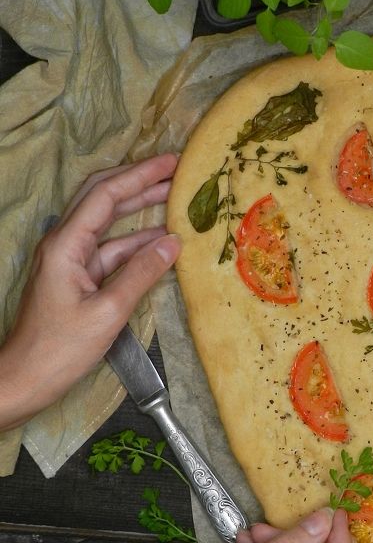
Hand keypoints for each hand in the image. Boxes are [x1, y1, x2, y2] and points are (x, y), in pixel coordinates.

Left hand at [0, 154, 181, 428]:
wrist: (25, 380)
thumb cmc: (59, 350)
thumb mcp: (107, 313)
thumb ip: (141, 274)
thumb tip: (173, 244)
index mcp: (66, 245)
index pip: (106, 195)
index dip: (140, 175)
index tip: (172, 163)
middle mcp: (66, 244)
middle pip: (103, 198)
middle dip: (140, 181)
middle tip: (176, 171)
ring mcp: (71, 260)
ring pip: (109, 222)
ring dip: (142, 209)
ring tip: (176, 197)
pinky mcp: (79, 277)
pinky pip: (112, 249)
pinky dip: (138, 241)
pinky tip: (163, 240)